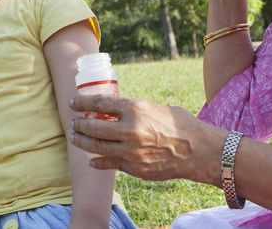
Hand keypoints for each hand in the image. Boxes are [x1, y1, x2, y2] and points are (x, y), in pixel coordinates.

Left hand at [68, 94, 224, 185]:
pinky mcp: (135, 168)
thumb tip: (116, 111)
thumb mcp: (155, 108)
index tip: (73, 103)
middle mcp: (129, 129)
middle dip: (78, 124)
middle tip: (72, 123)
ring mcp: (131, 151)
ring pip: (97, 146)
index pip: (99, 103)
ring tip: (75, 137)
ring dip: (82, 141)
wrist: (199, 151)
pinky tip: (92, 160)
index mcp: (135, 108)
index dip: (82, 103)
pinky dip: (99, 161)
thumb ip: (134, 110)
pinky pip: (110, 164)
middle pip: (93, 126)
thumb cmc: (180, 124)